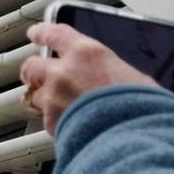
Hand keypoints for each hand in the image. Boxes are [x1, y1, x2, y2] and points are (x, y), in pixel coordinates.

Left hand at [20, 23, 156, 133]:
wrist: (131, 140)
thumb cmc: (141, 107)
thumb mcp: (130, 76)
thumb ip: (106, 71)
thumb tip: (104, 77)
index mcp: (86, 53)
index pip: (55, 34)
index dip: (42, 33)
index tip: (35, 33)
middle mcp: (63, 72)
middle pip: (32, 67)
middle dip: (33, 72)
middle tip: (37, 76)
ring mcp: (53, 98)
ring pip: (36, 96)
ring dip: (46, 101)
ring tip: (65, 109)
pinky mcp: (50, 122)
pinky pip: (47, 120)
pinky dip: (57, 122)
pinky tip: (74, 126)